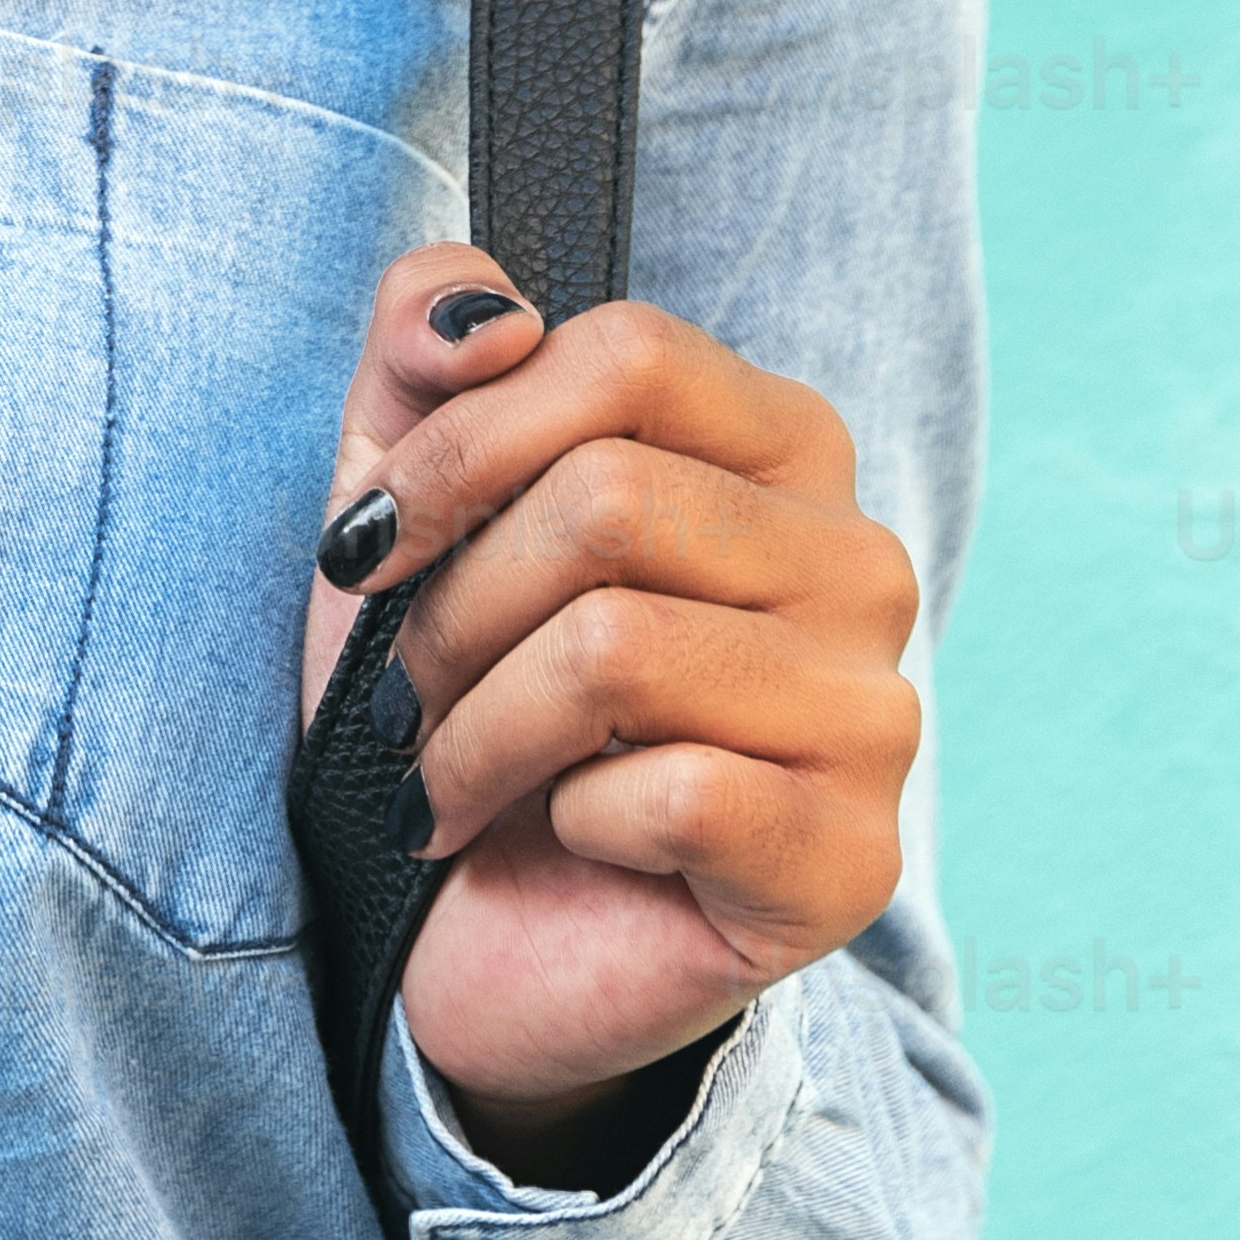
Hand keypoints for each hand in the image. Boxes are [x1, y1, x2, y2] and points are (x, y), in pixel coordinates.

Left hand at [299, 246, 923, 1180]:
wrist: (477, 924)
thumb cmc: (462, 684)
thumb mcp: (409, 488)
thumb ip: (428, 345)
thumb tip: (487, 315)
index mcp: (781, 443)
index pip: (630, 354)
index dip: (463, 443)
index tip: (365, 543)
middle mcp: (859, 562)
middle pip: (610, 498)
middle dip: (453, 606)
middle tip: (404, 691)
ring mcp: (874, 713)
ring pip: (621, 648)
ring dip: (480, 725)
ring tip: (447, 773)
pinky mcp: (852, 857)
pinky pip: (677, 791)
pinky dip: (571, 816)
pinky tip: (568, 835)